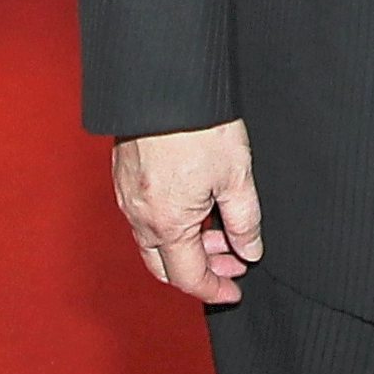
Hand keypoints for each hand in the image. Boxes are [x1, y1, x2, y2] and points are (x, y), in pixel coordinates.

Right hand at [113, 120, 262, 303]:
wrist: (163, 81)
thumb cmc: (198, 124)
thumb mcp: (237, 176)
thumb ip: (244, 222)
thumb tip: (249, 250)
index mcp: (167, 224)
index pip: (188, 277)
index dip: (214, 290)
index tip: (234, 292)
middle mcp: (139, 216)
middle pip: (164, 265)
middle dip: (201, 270)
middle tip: (233, 262)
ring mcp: (127, 195)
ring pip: (154, 240)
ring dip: (187, 245)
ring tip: (220, 229)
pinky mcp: (124, 174)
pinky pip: (144, 216)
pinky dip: (171, 224)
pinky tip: (196, 206)